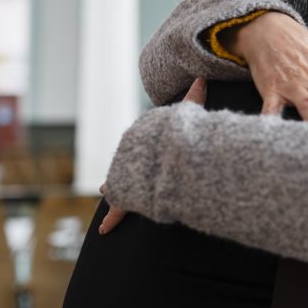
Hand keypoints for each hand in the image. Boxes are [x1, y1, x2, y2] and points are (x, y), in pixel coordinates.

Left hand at [97, 78, 206, 235]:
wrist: (159, 155)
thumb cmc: (173, 136)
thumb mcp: (187, 113)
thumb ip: (194, 98)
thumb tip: (202, 78)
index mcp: (142, 145)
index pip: (137, 149)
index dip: (133, 154)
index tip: (129, 158)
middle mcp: (131, 163)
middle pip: (123, 171)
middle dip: (116, 181)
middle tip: (105, 188)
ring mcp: (127, 181)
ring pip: (118, 192)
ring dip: (114, 201)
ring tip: (106, 215)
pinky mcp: (127, 198)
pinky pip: (119, 210)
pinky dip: (112, 219)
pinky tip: (105, 229)